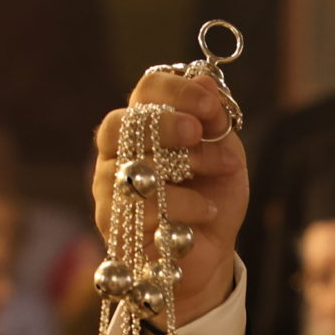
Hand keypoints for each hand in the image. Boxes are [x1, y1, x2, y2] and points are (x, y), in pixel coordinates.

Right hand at [90, 71, 248, 322]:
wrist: (211, 253)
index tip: (209, 105)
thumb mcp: (225, 155)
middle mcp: (117, 151)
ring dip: (186, 167)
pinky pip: (144, 207)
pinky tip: (206, 212)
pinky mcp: (113, 224)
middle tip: (198, 133)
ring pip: (134, 165)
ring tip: (220, 175)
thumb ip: (214, 122)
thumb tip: (206, 81)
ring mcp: (109, 188)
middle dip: (166, 123)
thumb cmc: (212, 197)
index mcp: (144, 124)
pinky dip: (185, 206)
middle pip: (123, 124)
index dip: (176, 91)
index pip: (146, 91)